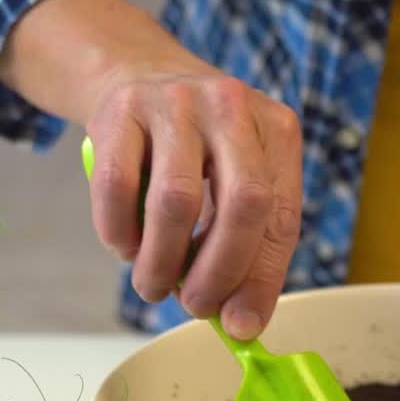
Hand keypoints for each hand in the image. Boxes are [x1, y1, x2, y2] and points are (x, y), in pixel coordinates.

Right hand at [0, 0, 301, 340]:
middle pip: (242, 205)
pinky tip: (126, 248)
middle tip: (196, 307)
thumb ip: (248, 245)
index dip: (262, 279)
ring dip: (163, 262)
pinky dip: (120, 232)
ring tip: (154, 285)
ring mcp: (176, 103)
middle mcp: (233, 108)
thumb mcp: (238, 178)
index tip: (241, 325)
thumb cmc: (200, 147)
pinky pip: (118, 187)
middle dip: (219, 272)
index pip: (281, 217)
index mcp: (277, 131)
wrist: (139, 75)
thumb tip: (240, 323)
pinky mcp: (121, 110)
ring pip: (177, 202)